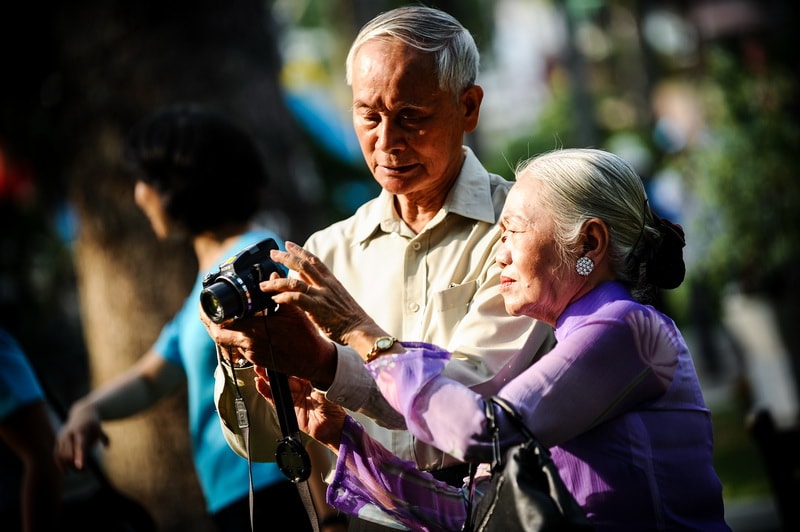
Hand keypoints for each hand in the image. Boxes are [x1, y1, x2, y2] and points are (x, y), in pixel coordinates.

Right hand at [54, 401, 108, 471]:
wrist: (82, 412)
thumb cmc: (93, 424)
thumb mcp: (100, 430)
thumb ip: (104, 438)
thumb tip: (107, 447)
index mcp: (81, 430)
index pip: (80, 445)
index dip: (80, 456)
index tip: (81, 467)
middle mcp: (69, 434)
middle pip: (70, 453)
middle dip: (76, 464)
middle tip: (85, 471)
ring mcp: (62, 437)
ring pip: (62, 455)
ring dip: (70, 466)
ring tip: (80, 471)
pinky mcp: (58, 440)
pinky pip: (57, 454)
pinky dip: (60, 464)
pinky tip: (67, 472)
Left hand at [200, 301, 336, 386]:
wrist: (314, 360)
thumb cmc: (305, 336)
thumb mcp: (293, 310)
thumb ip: (278, 291)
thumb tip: (271, 274)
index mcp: (254, 332)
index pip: (220, 327)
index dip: (208, 317)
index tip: (204, 306)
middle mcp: (250, 346)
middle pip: (218, 336)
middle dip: (210, 324)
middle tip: (207, 312)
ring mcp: (252, 355)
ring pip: (230, 342)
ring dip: (226, 329)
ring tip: (226, 315)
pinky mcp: (258, 360)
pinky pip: (241, 347)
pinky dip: (238, 336)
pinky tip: (245, 326)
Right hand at [253, 366, 345, 450]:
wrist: (332, 426)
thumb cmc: (334, 405)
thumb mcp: (324, 384)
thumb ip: (313, 374)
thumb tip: (302, 363)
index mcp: (311, 378)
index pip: (295, 367)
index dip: (285, 361)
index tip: (277, 355)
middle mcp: (301, 386)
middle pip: (284, 375)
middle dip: (273, 368)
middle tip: (264, 360)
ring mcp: (294, 396)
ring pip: (277, 385)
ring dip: (267, 378)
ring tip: (258, 370)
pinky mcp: (288, 407)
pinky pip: (275, 399)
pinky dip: (266, 392)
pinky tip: (260, 384)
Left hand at [263, 241, 387, 348]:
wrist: (361, 329)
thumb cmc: (350, 317)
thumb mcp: (338, 297)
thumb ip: (324, 289)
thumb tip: (309, 285)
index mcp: (331, 281)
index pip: (314, 260)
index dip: (300, 251)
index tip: (288, 244)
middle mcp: (326, 285)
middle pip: (302, 265)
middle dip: (285, 257)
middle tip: (272, 254)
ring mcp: (322, 296)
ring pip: (295, 281)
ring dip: (276, 282)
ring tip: (264, 285)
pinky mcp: (318, 308)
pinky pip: (297, 298)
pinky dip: (284, 297)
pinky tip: (275, 299)